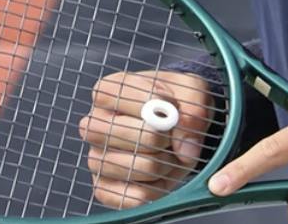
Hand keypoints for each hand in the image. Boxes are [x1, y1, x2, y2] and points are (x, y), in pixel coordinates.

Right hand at [80, 70, 216, 207]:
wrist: (178, 127)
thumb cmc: (179, 103)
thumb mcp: (193, 90)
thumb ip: (193, 109)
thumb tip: (184, 148)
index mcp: (108, 91)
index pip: (120, 94)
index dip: (155, 103)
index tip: (172, 106)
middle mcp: (94, 124)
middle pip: (125, 133)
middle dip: (161, 137)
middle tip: (173, 137)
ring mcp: (96, 158)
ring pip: (133, 167)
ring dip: (164, 164)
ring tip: (171, 155)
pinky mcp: (104, 188)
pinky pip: (132, 196)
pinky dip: (157, 189)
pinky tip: (162, 175)